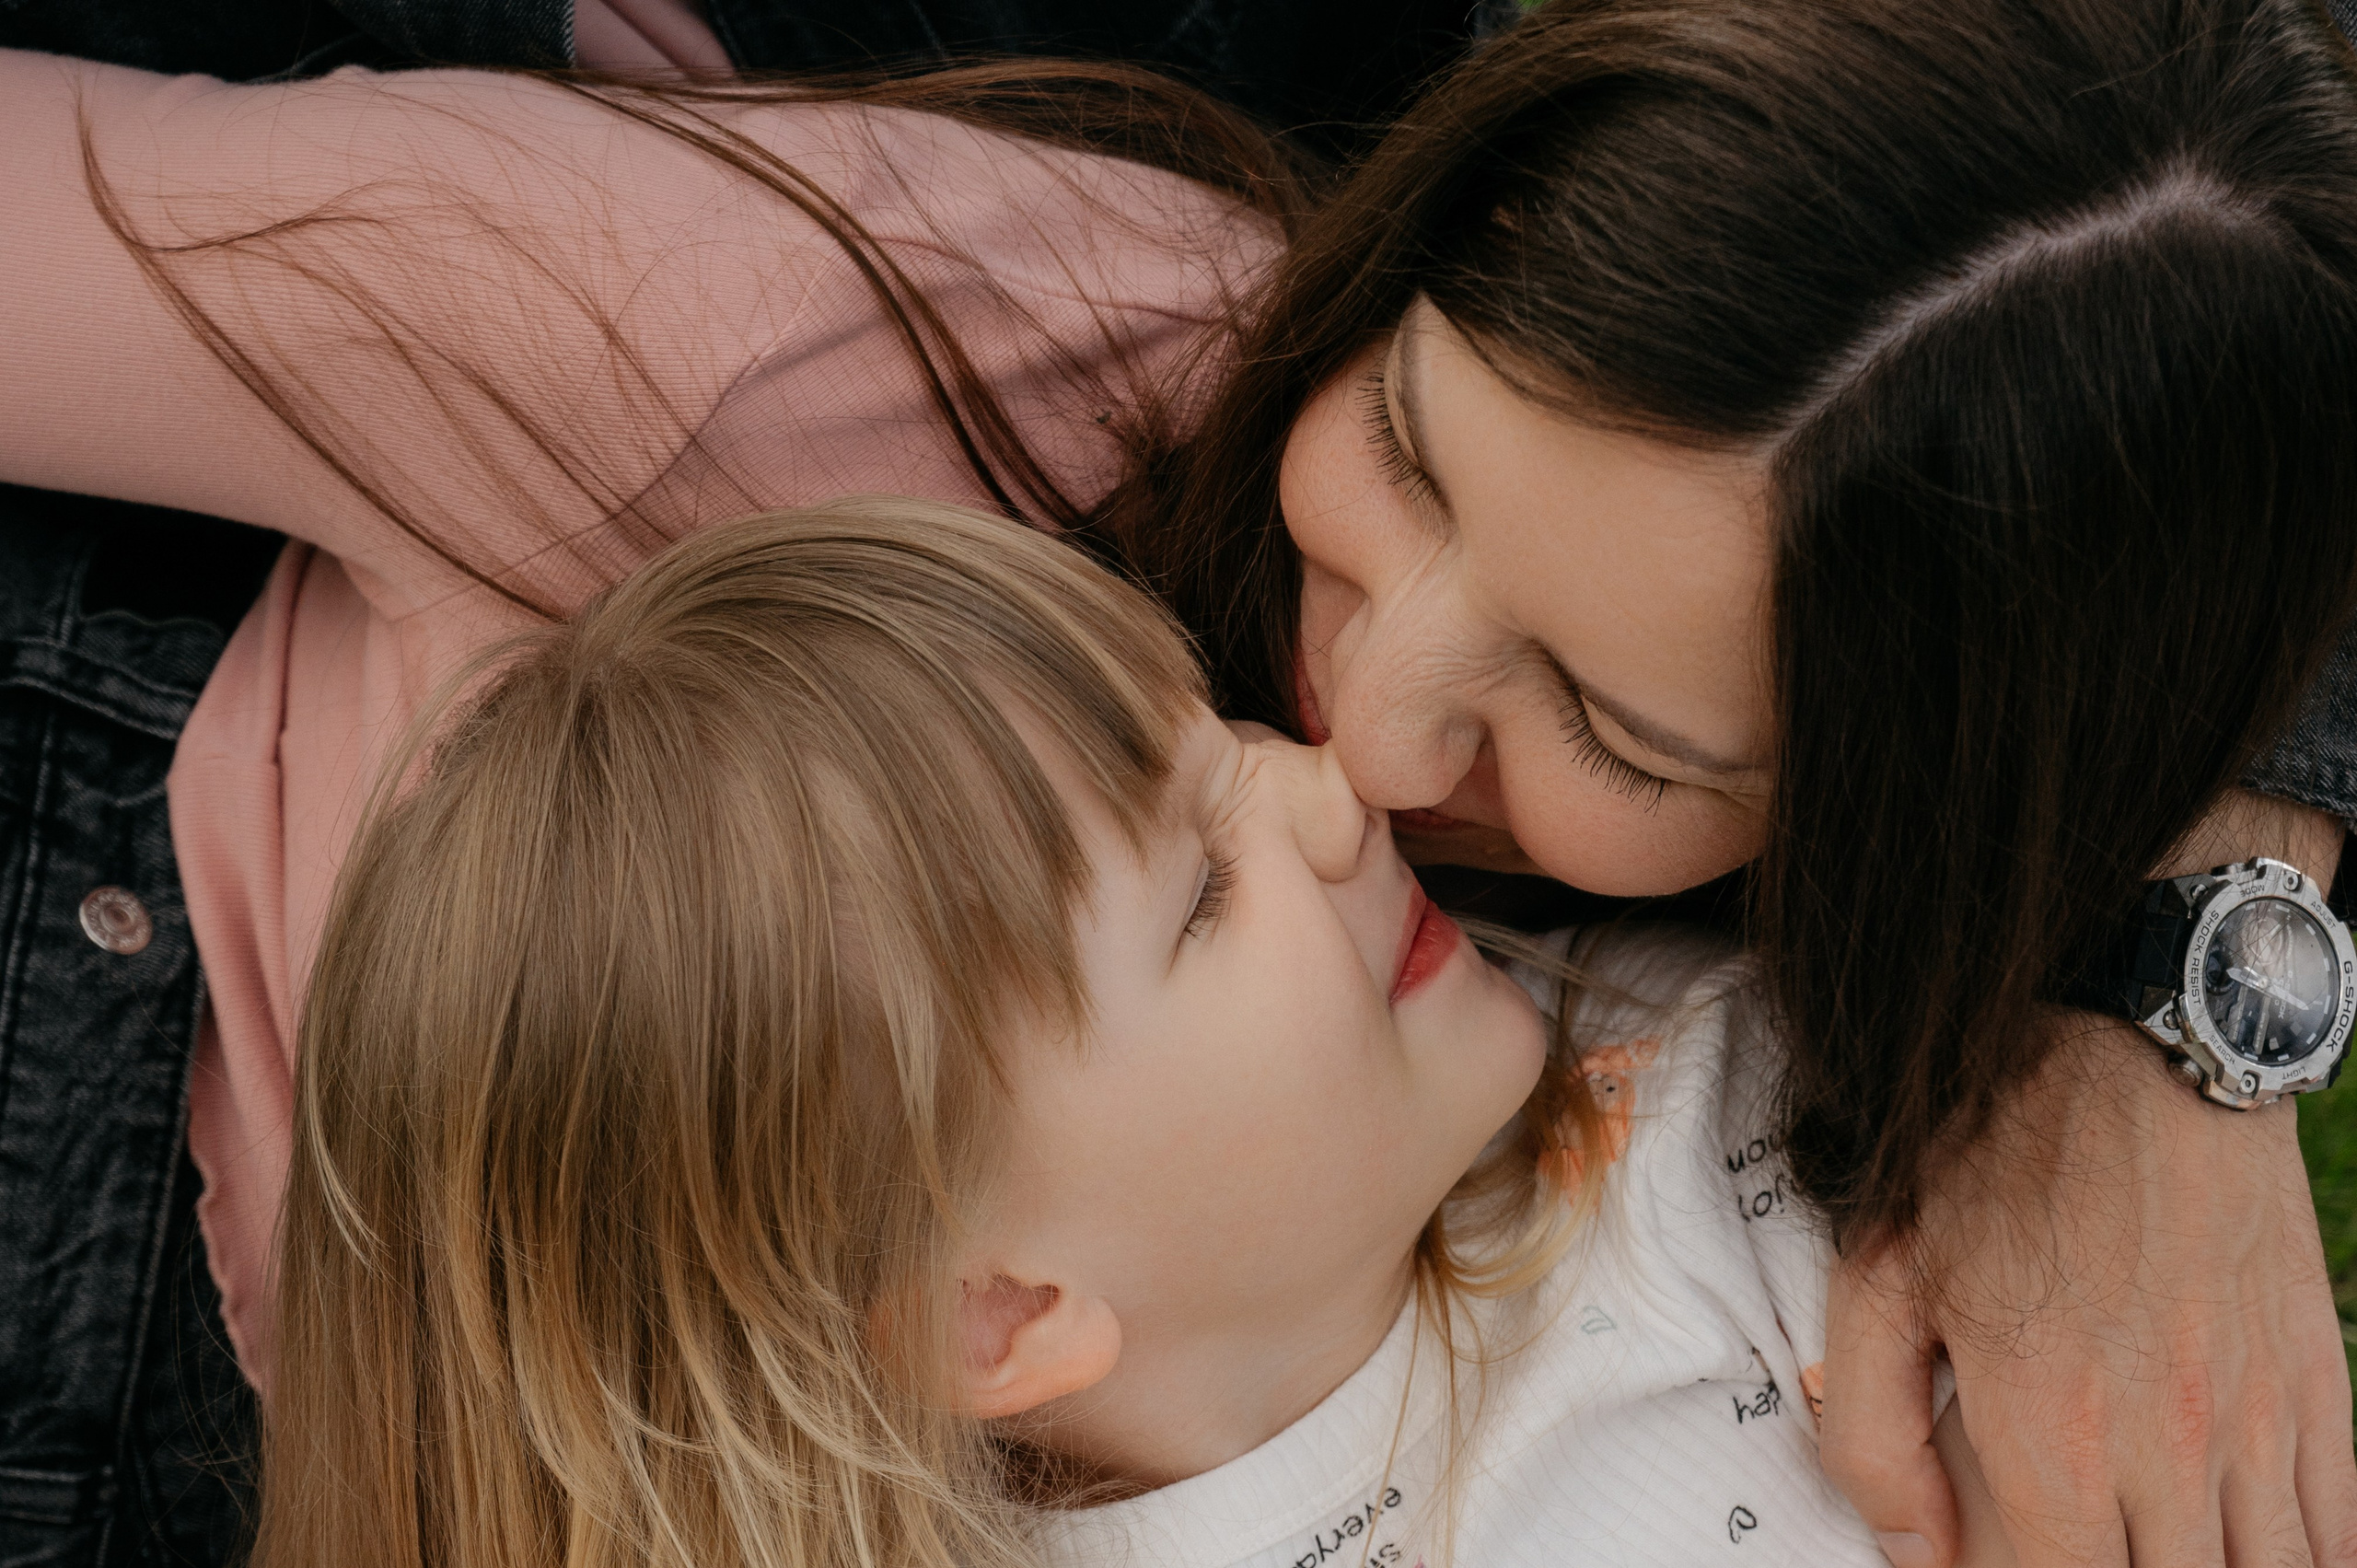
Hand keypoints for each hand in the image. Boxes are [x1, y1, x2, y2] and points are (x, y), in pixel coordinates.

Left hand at [1820, 1016, 2355, 1567]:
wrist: (2138, 1047)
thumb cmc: (1989, 1152)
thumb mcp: (1878, 1278)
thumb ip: (1874, 1435)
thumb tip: (1913, 1556)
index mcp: (2052, 1435)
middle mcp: (2170, 1449)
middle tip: (2092, 1545)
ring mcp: (2258, 1421)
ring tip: (2162, 1548)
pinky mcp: (2318, 1382)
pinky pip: (2337, 1527)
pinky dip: (2305, 1557)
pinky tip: (2259, 1548)